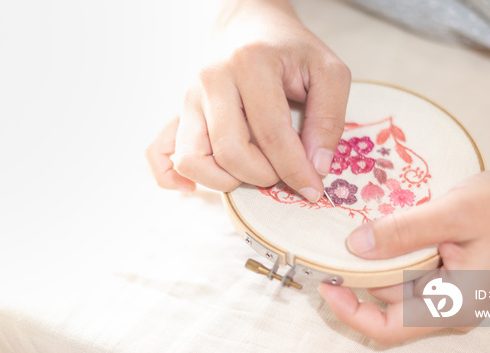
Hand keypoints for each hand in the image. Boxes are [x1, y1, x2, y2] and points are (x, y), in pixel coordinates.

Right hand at [145, 0, 350, 201]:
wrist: (248, 26)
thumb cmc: (289, 50)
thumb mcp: (327, 72)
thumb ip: (329, 118)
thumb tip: (317, 167)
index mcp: (250, 63)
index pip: (272, 133)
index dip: (296, 170)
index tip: (313, 190)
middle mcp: (212, 79)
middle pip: (230, 151)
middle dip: (263, 175)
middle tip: (282, 171)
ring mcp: (189, 96)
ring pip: (192, 159)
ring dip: (225, 180)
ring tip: (250, 172)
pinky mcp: (178, 111)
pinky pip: (160, 152)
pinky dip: (173, 177)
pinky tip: (196, 187)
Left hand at [319, 157, 489, 343]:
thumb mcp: (454, 213)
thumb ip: (403, 232)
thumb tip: (355, 247)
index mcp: (453, 305)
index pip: (387, 328)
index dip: (349, 310)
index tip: (324, 283)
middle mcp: (451, 305)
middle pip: (388, 300)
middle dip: (360, 271)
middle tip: (334, 236)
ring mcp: (454, 289)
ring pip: (399, 280)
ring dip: (379, 255)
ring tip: (361, 221)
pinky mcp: (456, 271)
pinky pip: (416, 265)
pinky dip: (398, 246)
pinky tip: (391, 220)